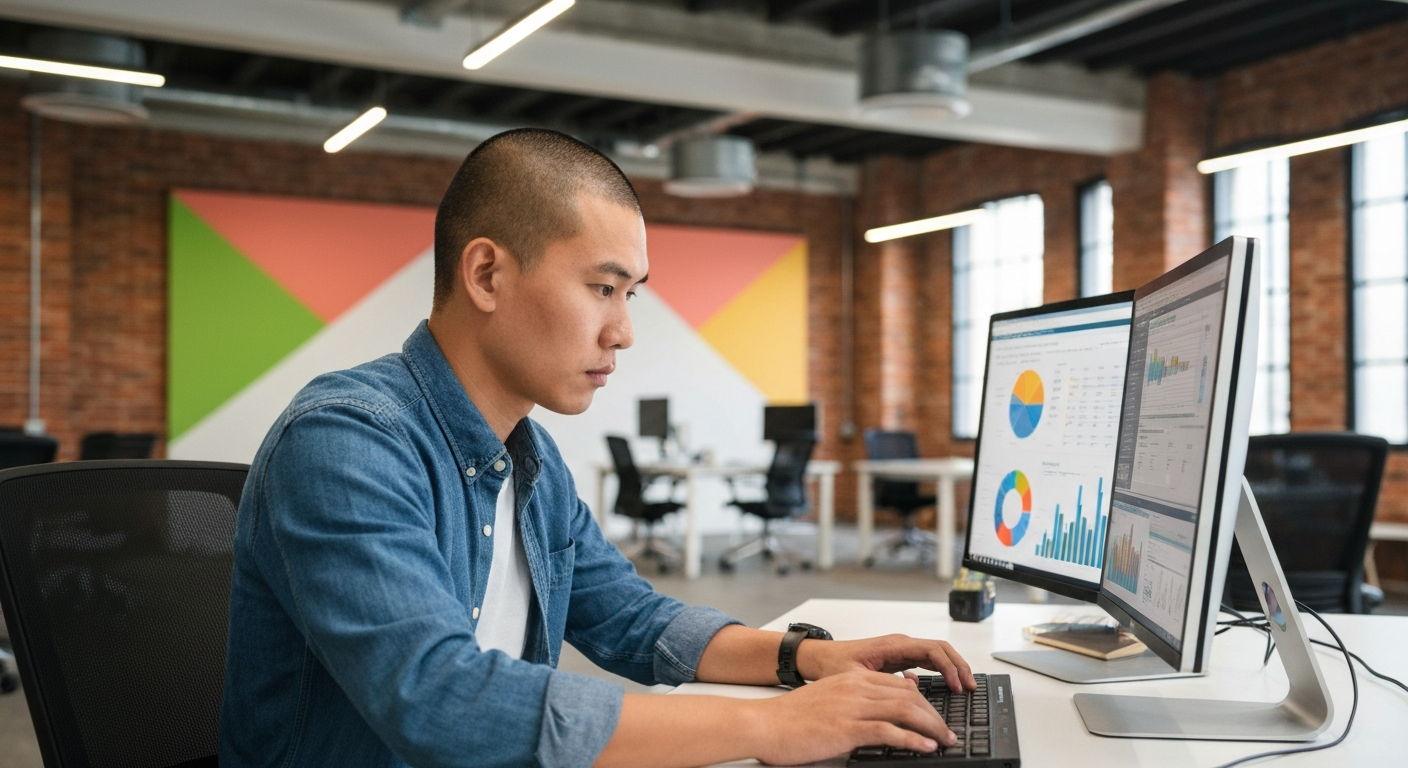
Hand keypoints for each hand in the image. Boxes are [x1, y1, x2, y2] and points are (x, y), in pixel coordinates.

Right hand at [747, 669, 955, 765]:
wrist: (763, 724)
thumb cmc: (789, 719)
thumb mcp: (827, 702)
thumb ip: (853, 703)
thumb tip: (877, 717)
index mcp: (852, 681)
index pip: (900, 686)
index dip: (924, 702)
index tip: (935, 718)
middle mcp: (856, 688)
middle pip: (909, 696)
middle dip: (934, 715)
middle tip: (948, 732)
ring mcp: (852, 707)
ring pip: (905, 710)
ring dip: (932, 727)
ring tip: (945, 740)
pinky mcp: (847, 727)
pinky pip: (889, 731)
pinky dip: (913, 739)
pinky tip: (925, 747)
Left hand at [798, 634, 975, 691]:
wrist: (818, 658)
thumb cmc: (833, 664)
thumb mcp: (856, 677)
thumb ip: (882, 683)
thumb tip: (910, 689)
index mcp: (893, 645)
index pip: (933, 650)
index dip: (950, 667)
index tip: (958, 686)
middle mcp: (900, 644)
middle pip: (941, 650)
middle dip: (958, 667)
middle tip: (970, 687)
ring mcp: (900, 651)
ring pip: (936, 655)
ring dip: (952, 669)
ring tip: (964, 687)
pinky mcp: (898, 659)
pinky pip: (926, 661)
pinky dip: (940, 671)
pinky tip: (945, 687)